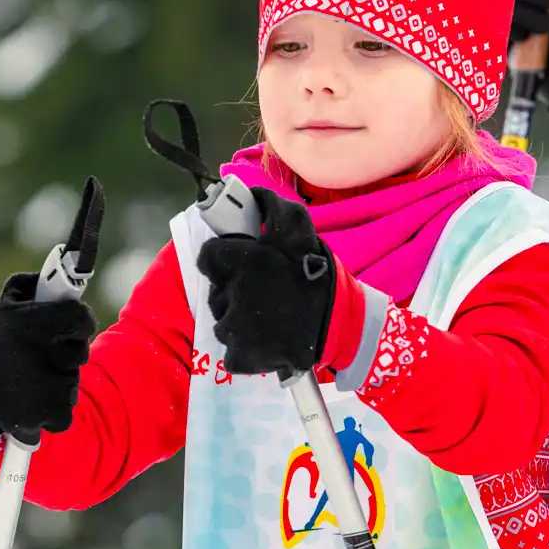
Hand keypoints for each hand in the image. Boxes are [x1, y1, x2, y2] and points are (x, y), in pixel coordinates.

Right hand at [0, 272, 96, 438]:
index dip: (78, 320)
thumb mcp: (2, 306)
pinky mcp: (41, 415)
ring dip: (59, 380)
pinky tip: (32, 402)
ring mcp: (41, 386)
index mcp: (25, 321)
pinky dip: (54, 410)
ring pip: (72, 380)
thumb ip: (33, 287)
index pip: (79, 317)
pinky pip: (66, 411)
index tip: (72, 324)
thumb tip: (64, 280)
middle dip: (67, 351)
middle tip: (42, 355)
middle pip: (80, 351)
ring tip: (30, 379)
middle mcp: (35, 352)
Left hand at [196, 187, 335, 378]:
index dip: (223, 258)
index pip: (208, 256)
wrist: (340, 327)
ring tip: (266, 318)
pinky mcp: (239, 357)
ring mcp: (233, 329)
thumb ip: (275, 207)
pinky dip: (244, 347)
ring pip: (222, 320)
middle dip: (233, 289)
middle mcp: (232, 295)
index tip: (240, 265)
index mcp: (244, 262)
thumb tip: (253, 191)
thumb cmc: (318, 277)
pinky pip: (230, 350)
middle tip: (262, 293)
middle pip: (216, 290)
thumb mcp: (301, 233)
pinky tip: (265, 340)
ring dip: (238, 318)